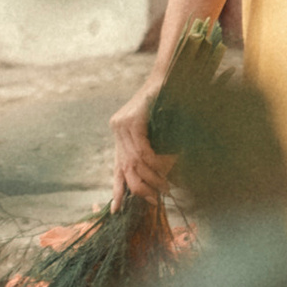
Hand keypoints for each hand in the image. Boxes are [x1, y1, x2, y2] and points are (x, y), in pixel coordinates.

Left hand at [109, 84, 170, 204]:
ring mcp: (123, 124)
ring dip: (151, 178)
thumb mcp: (157, 131)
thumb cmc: (169, 102)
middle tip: (154, 199)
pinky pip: (142, 150)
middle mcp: (117, 129)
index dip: (117, 189)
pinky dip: (153, 162)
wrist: (171, 76)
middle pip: (124, 169)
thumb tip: (160, 178)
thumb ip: (152, 150)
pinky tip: (163, 169)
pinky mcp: (133, 119)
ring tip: (164, 187)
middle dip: (139, 188)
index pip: (116, 167)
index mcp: (120, 133)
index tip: (116, 210)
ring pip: (134, 162)